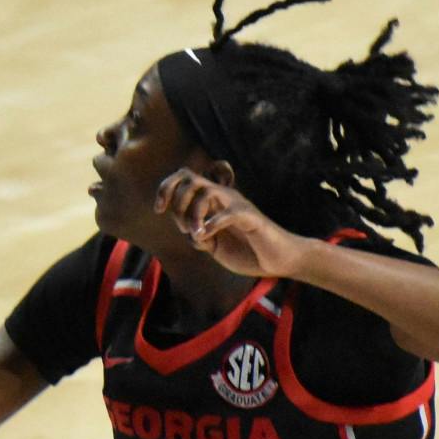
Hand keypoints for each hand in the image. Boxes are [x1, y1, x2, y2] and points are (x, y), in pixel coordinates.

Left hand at [157, 169, 307, 279]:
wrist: (280, 261)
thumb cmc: (248, 251)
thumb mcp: (215, 246)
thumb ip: (199, 236)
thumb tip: (187, 230)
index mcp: (212, 201)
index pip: (183, 177)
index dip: (165, 189)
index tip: (158, 210)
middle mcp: (223, 197)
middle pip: (188, 177)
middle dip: (176, 200)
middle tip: (183, 226)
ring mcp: (237, 205)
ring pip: (205, 191)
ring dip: (193, 213)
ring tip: (196, 234)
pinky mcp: (250, 218)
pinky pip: (228, 212)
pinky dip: (212, 223)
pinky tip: (207, 236)